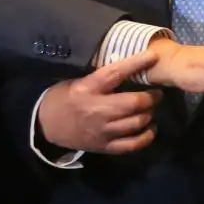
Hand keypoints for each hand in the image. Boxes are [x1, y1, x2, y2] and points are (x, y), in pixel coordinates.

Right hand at [37, 51, 161, 154]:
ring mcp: (102, 131)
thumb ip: (102, 77)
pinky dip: (146, 136)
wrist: (45, 125)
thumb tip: (131, 66)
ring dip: (149, 114)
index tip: (153, 56)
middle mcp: (97, 110)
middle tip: (157, 92)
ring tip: (151, 108)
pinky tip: (150, 127)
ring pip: (136, 123)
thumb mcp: (79, 81)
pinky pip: (132, 144)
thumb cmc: (64, 97)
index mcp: (88, 89)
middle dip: (151, 97)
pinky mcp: (104, 147)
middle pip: (133, 103)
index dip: (136, 63)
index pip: (115, 73)